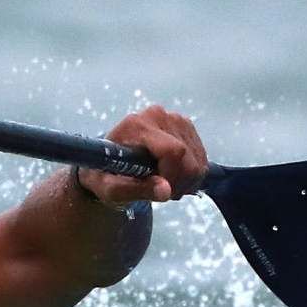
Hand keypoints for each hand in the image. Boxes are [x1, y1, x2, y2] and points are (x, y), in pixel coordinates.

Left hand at [75, 105, 208, 206]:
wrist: (107, 162)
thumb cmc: (105, 176)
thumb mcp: (112, 190)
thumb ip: (137, 190)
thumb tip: (165, 191)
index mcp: (136, 125)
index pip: (174, 151)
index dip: (174, 176)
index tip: (163, 190)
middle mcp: (157, 115)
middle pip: (188, 156)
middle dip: (181, 181)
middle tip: (164, 192)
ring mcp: (173, 117)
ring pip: (198, 157)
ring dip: (187, 179)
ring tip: (165, 183)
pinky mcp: (184, 124)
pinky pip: (201, 154)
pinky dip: (192, 171)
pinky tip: (173, 174)